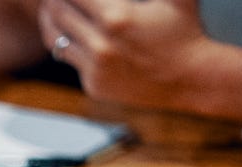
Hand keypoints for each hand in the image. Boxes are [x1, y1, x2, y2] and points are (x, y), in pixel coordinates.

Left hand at [37, 0, 221, 110]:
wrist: (191, 78)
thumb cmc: (184, 28)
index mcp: (115, 17)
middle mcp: (100, 45)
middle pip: (57, 12)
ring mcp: (95, 68)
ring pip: (55, 38)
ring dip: (50, 19)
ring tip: (50, 7)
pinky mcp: (93, 85)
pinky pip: (70, 58)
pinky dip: (68, 42)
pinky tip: (73, 30)